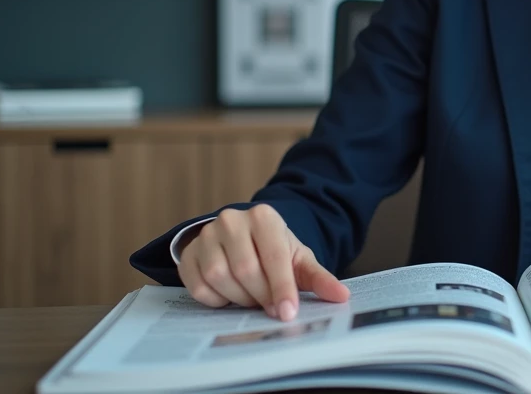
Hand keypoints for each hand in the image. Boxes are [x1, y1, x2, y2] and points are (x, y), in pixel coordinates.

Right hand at [177, 204, 349, 320]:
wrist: (244, 239)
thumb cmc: (274, 251)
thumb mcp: (299, 259)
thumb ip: (319, 278)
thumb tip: (342, 296)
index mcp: (264, 217)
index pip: (274, 256)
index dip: (282, 288)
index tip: (288, 313)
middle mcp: (232, 220)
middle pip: (246, 269)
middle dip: (261, 296)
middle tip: (272, 308)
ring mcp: (207, 235)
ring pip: (220, 277)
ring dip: (239, 297)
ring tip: (252, 298)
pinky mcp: (188, 254)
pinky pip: (199, 286)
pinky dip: (216, 300)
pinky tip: (229, 296)